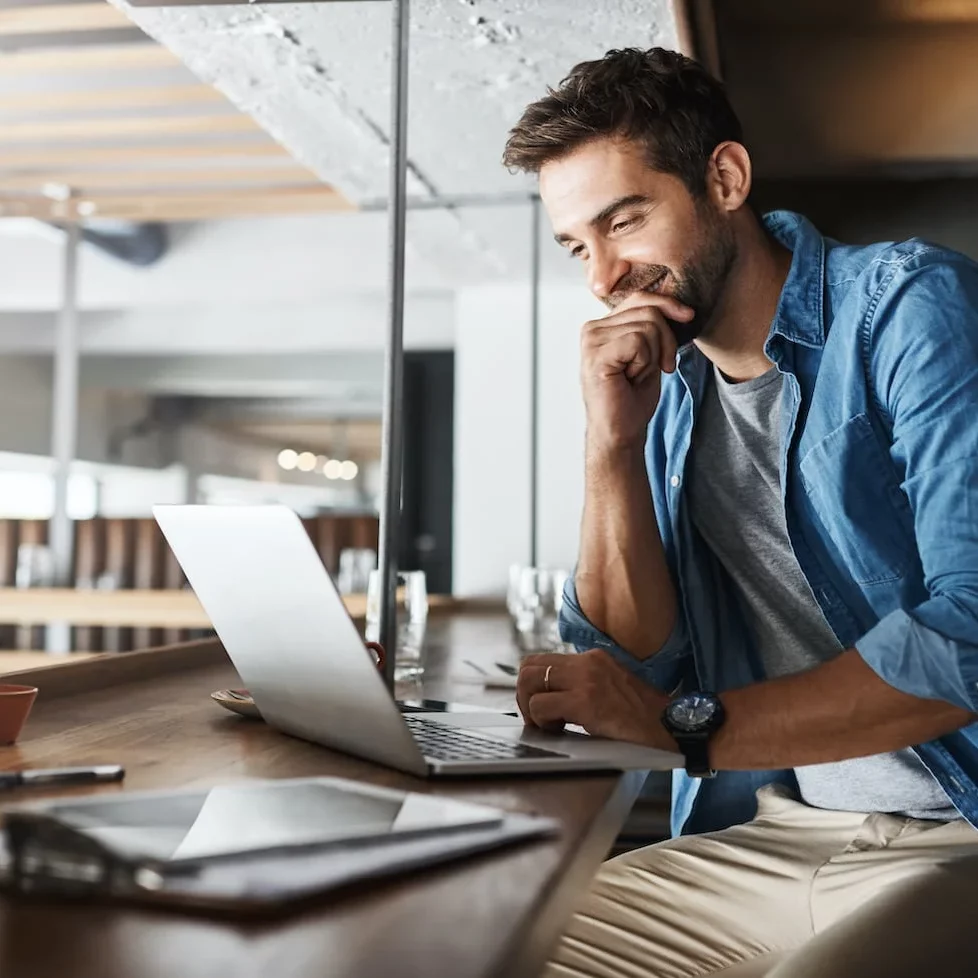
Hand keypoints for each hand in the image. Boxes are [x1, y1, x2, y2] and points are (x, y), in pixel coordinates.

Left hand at [516, 649, 673, 748]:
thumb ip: (586, 685)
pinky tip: (560, 732)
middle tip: (538, 719)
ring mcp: (586, 679)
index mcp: (593, 658)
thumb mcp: (614, 689)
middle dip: (524, 695)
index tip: (540, 707)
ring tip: (550, 726)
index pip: (542, 660)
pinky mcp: (586, 701)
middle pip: (528, 666)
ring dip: (531, 708)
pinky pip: (542, 705)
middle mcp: (587, 662)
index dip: (533, 685)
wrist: (676, 727)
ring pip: (529, 681)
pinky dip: (542, 721)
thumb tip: (553, 697)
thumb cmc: (647, 717)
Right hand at [581, 294, 693, 451]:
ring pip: (647, 326)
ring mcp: (591, 341)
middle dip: (665, 340)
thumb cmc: (632, 398)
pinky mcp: (596, 355)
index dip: (668, 305)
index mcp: (602, 325)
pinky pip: (638, 341)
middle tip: (659, 367)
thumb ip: (652, 326)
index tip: (688, 317)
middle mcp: (591, 329)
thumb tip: (680, 307)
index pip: (641, 298)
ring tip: (637, 376)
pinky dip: (645, 363)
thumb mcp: (649, 354)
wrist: (620, 432)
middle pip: (648, 309)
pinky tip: (631, 379)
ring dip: (654, 356)